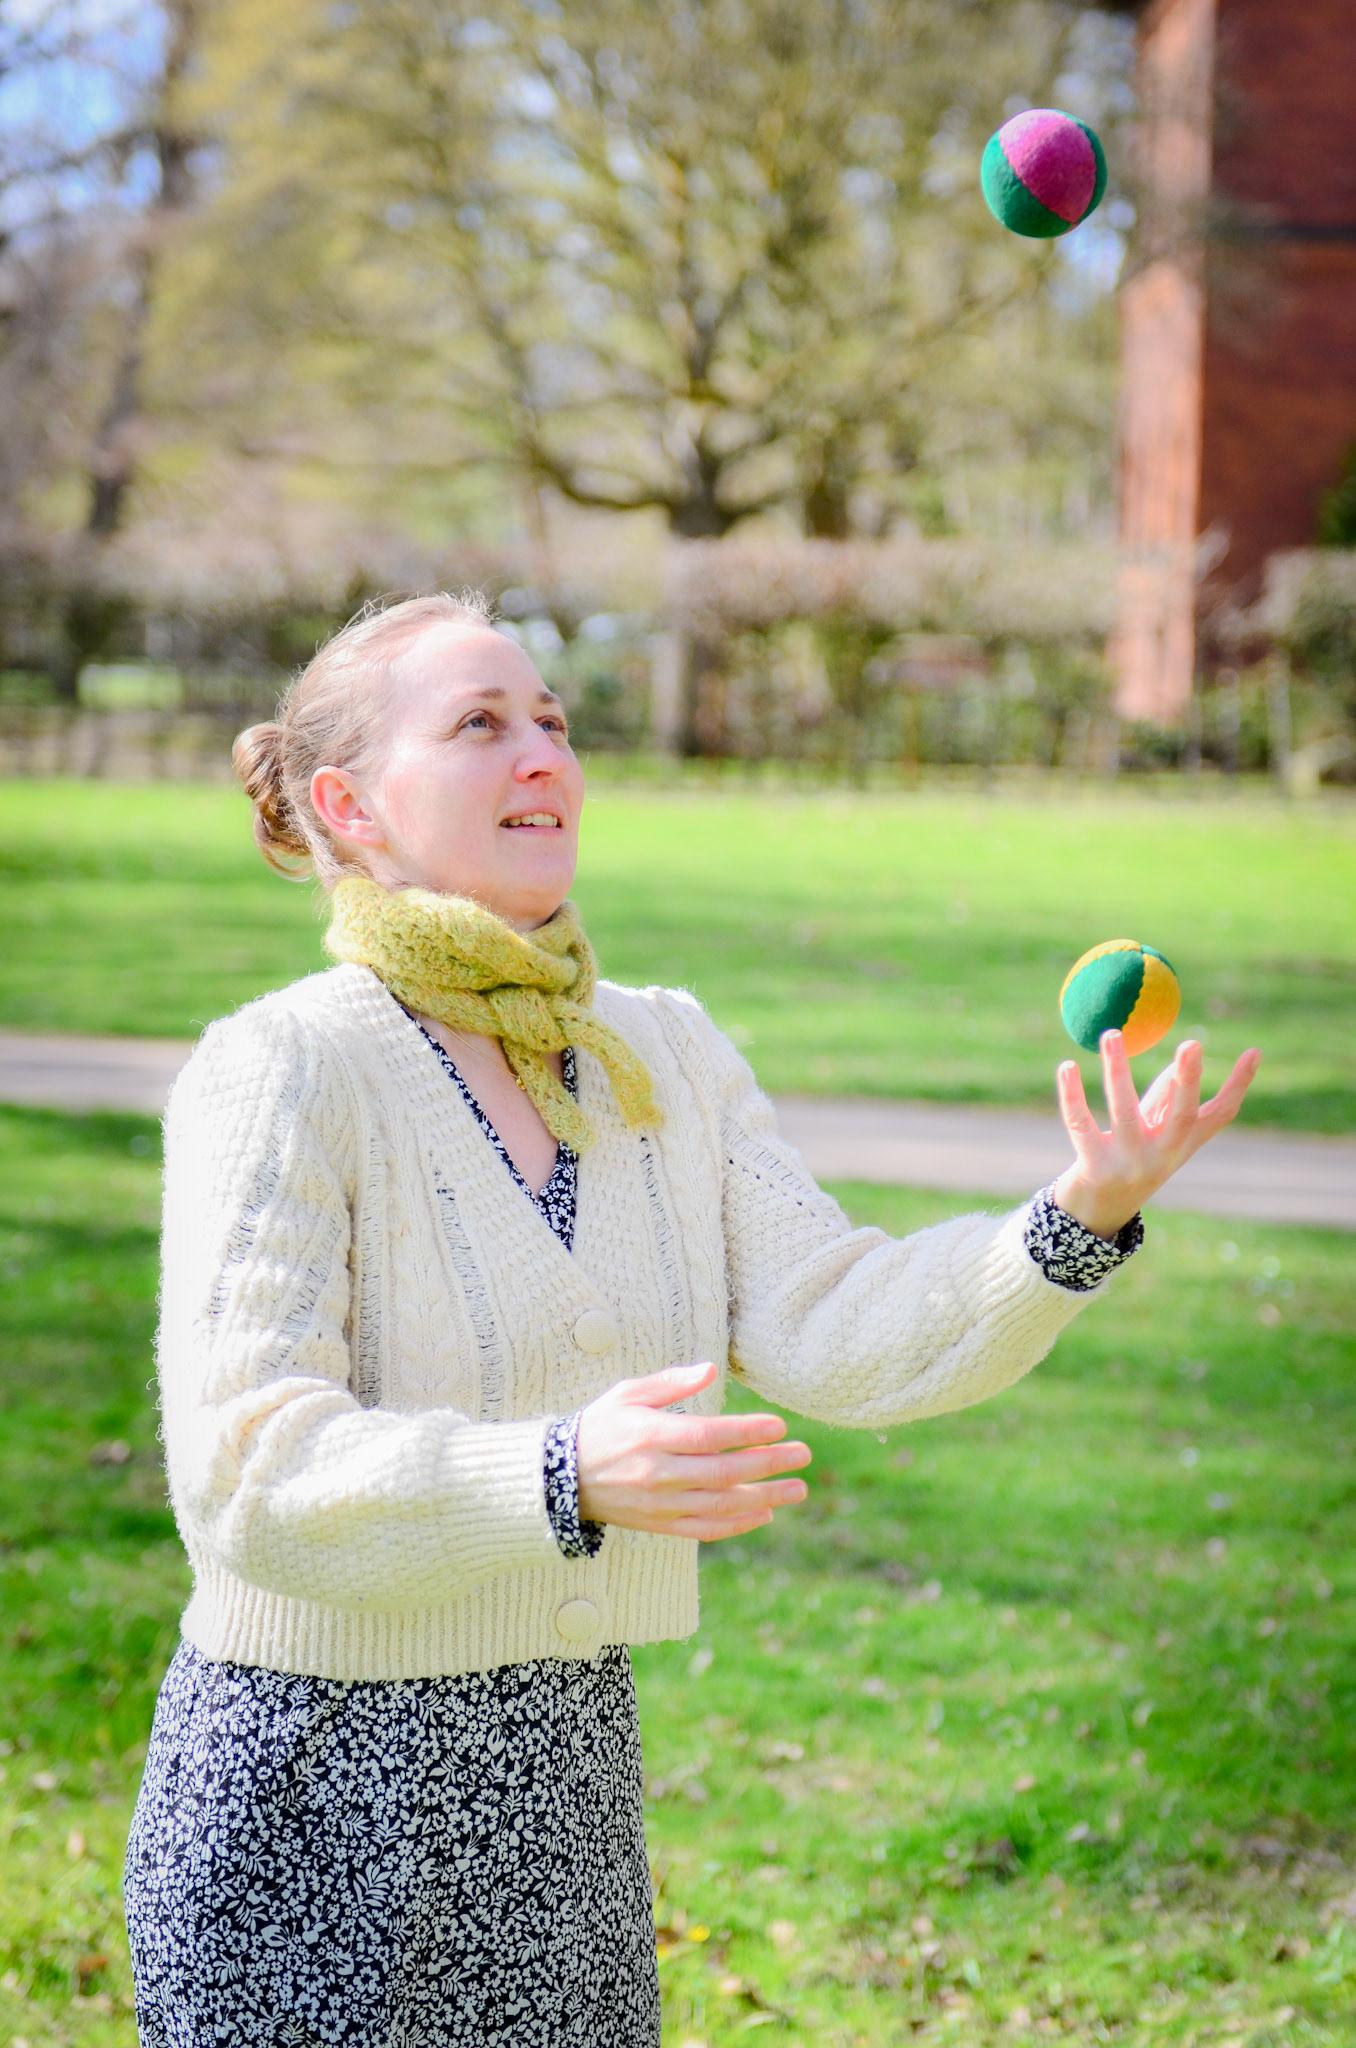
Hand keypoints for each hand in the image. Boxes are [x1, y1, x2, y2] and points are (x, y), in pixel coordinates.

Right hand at [576, 1360, 810, 1540]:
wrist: (560, 1477)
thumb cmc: (600, 1426)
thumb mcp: (628, 1393)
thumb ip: (671, 1383)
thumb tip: (711, 1370)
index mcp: (651, 1436)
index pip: (709, 1435)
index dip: (747, 1431)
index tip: (779, 1426)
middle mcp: (658, 1473)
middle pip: (724, 1471)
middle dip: (769, 1464)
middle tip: (803, 1454)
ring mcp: (660, 1503)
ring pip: (721, 1505)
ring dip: (764, 1498)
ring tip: (797, 1489)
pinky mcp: (659, 1525)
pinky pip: (705, 1529)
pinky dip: (737, 1524)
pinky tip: (764, 1513)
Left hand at [1053, 1031, 1261, 1239]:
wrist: (1095, 1215)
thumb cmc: (1128, 1159)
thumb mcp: (1154, 1132)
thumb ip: (1165, 1098)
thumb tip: (1181, 1060)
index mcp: (1182, 1145)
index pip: (1220, 1114)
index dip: (1239, 1084)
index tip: (1255, 1051)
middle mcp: (1162, 1156)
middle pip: (1182, 1116)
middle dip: (1188, 1080)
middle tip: (1192, 1043)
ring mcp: (1129, 1165)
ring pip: (1124, 1112)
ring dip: (1117, 1070)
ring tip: (1112, 1034)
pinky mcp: (1094, 1170)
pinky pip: (1081, 1125)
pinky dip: (1072, 1095)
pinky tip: (1067, 1066)